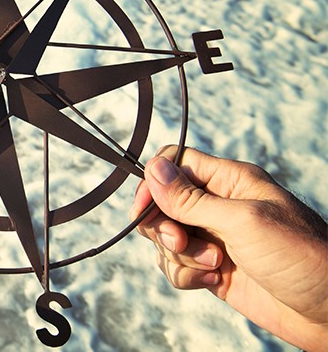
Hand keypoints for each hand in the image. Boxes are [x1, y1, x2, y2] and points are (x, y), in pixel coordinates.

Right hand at [130, 146, 327, 349]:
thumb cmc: (300, 256)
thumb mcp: (243, 221)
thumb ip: (192, 199)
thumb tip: (154, 169)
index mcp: (229, 181)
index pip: (176, 164)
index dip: (154, 182)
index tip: (145, 207)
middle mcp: (218, 206)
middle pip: (163, 203)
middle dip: (164, 225)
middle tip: (182, 241)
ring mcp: (214, 238)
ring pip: (166, 237)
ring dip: (179, 254)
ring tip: (214, 265)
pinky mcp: (212, 269)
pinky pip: (176, 266)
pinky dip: (185, 275)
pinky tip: (212, 282)